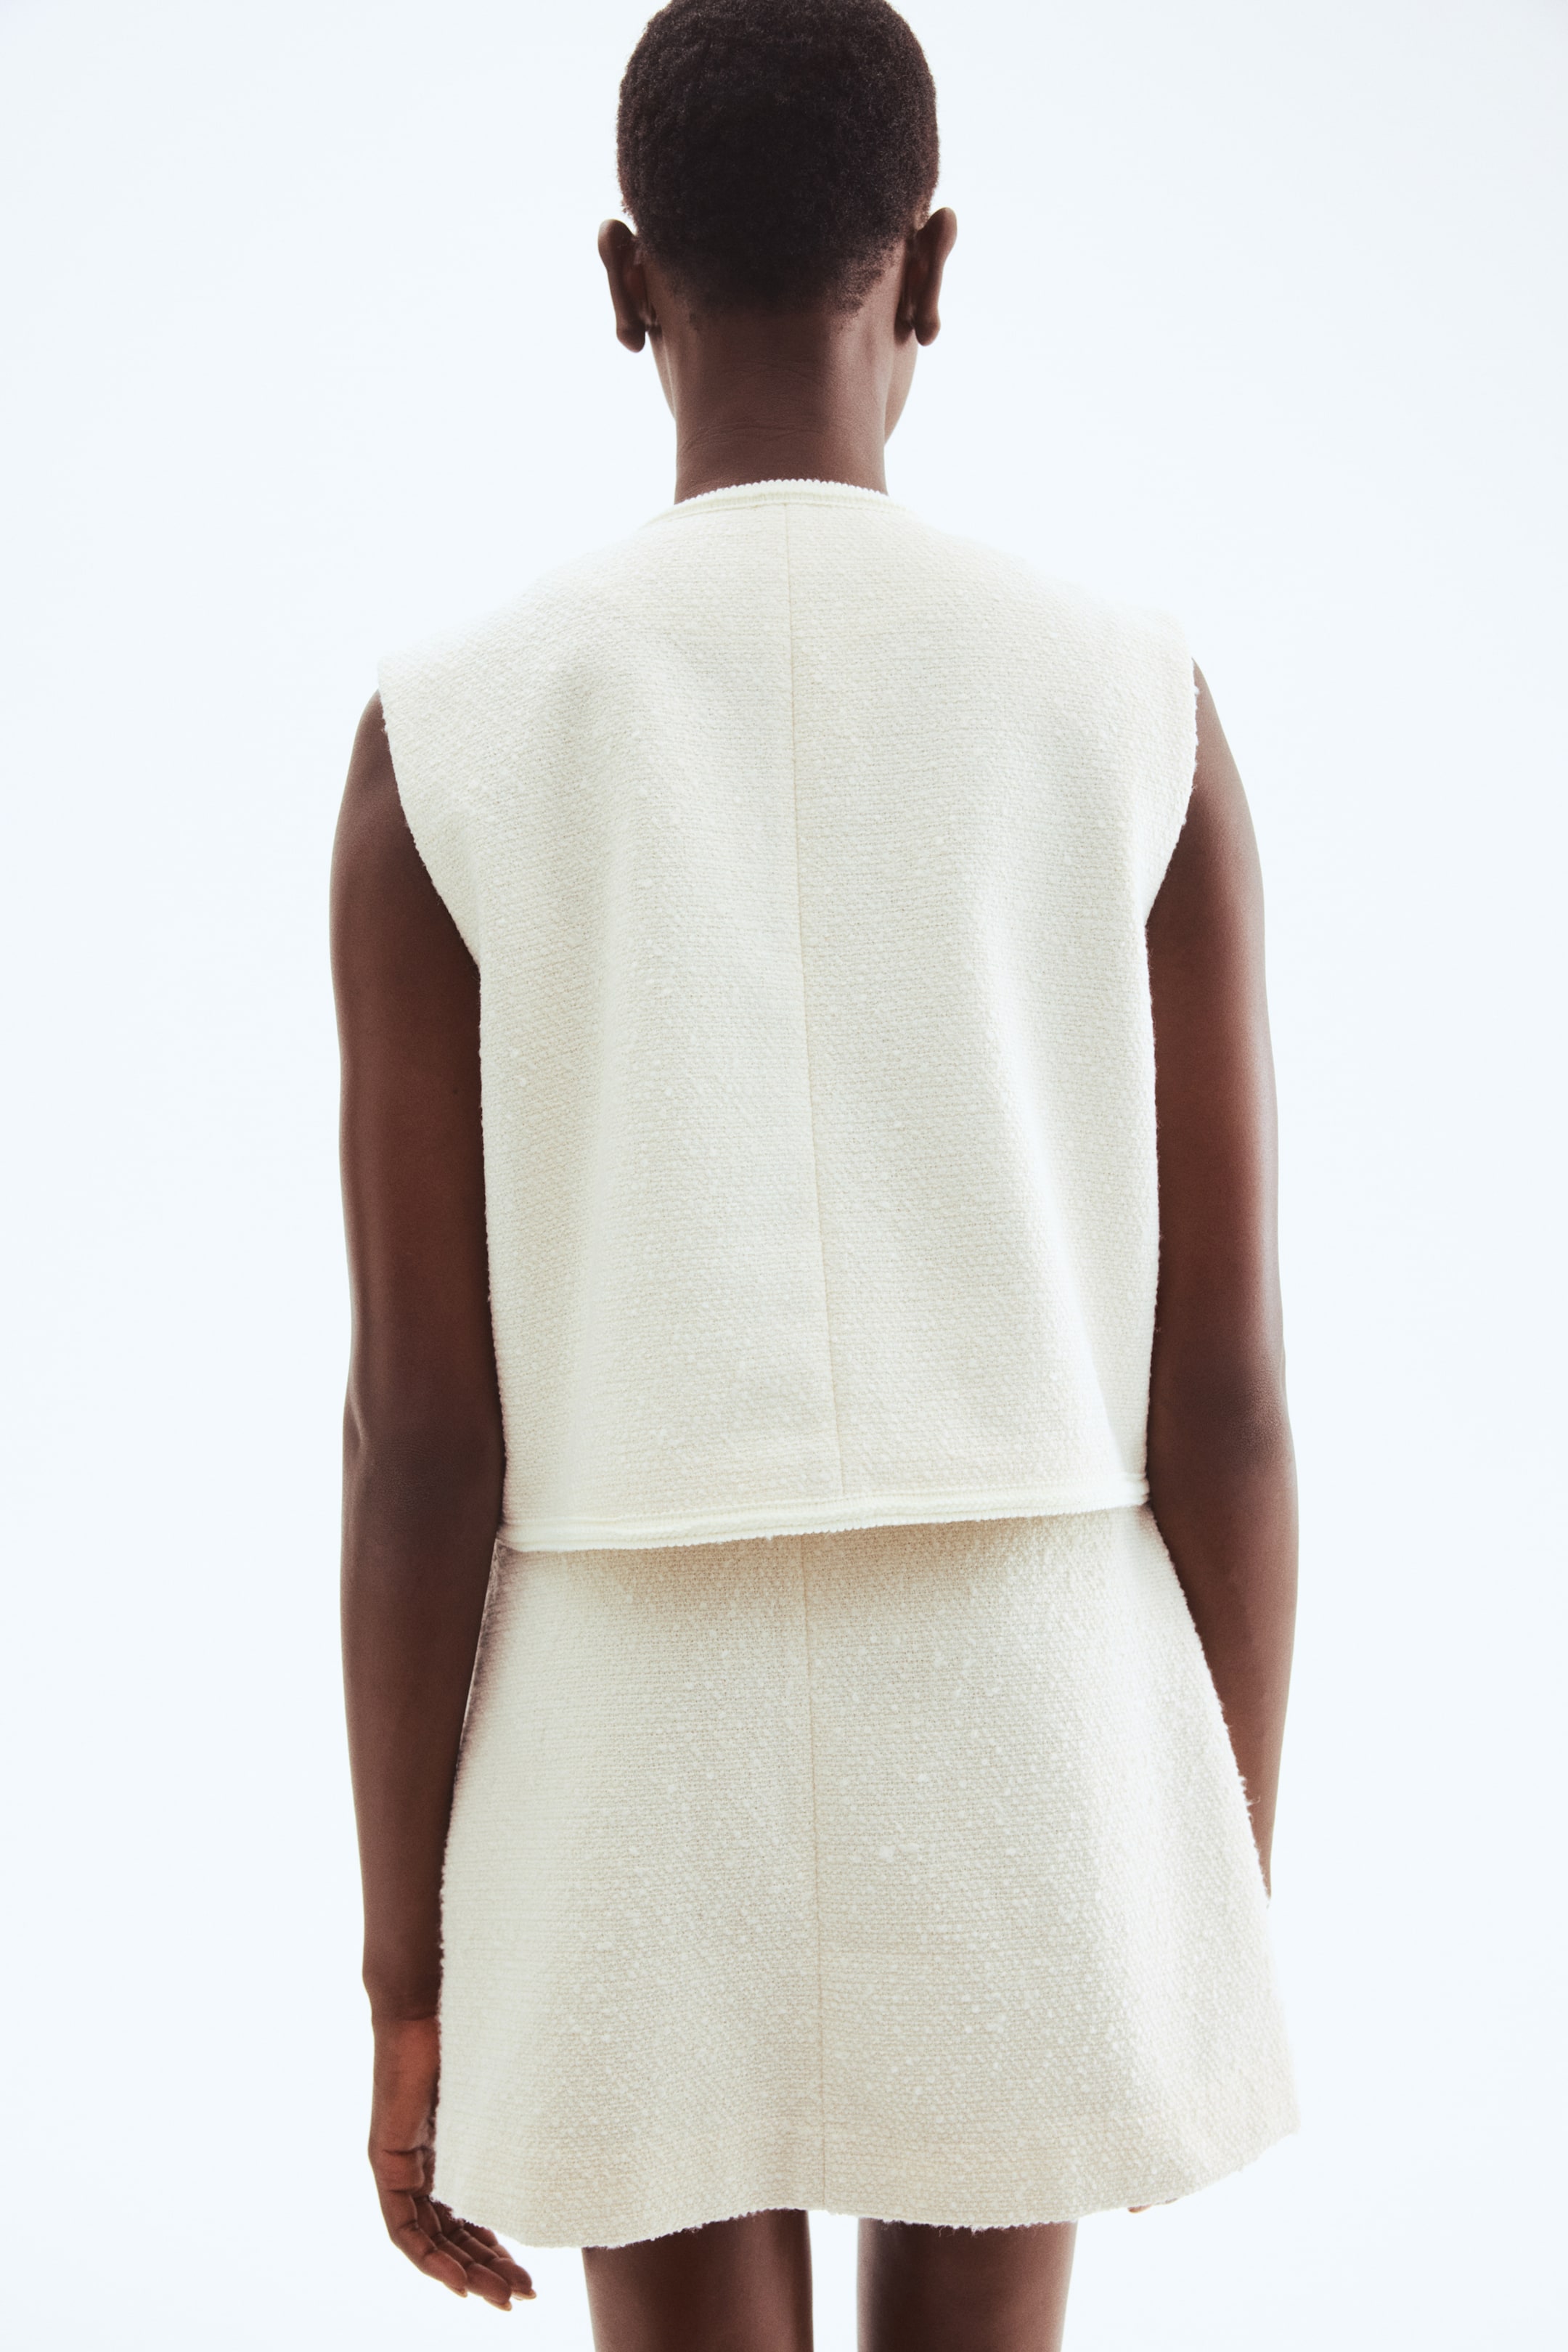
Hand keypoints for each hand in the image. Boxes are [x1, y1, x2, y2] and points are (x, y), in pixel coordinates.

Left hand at [369, 2014, 534, 2308]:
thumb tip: (592, 2137)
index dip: (496, 2248)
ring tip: (499, 2299)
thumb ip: (527, 2120)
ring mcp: (402, 2161)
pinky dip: (427, 2257)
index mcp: (454, 2146)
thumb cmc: (477, 2026)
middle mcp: (424, 2160)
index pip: (469, 2215)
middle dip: (487, 2270)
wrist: (434, 1994)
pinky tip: (457, 2281)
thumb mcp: (510, 2089)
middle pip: (452, 2234)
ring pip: (429, 2238)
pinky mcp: (386, 2157)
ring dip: (462, 2273)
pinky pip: (400, 2226)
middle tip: (521, 2297)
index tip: (527, 2273)